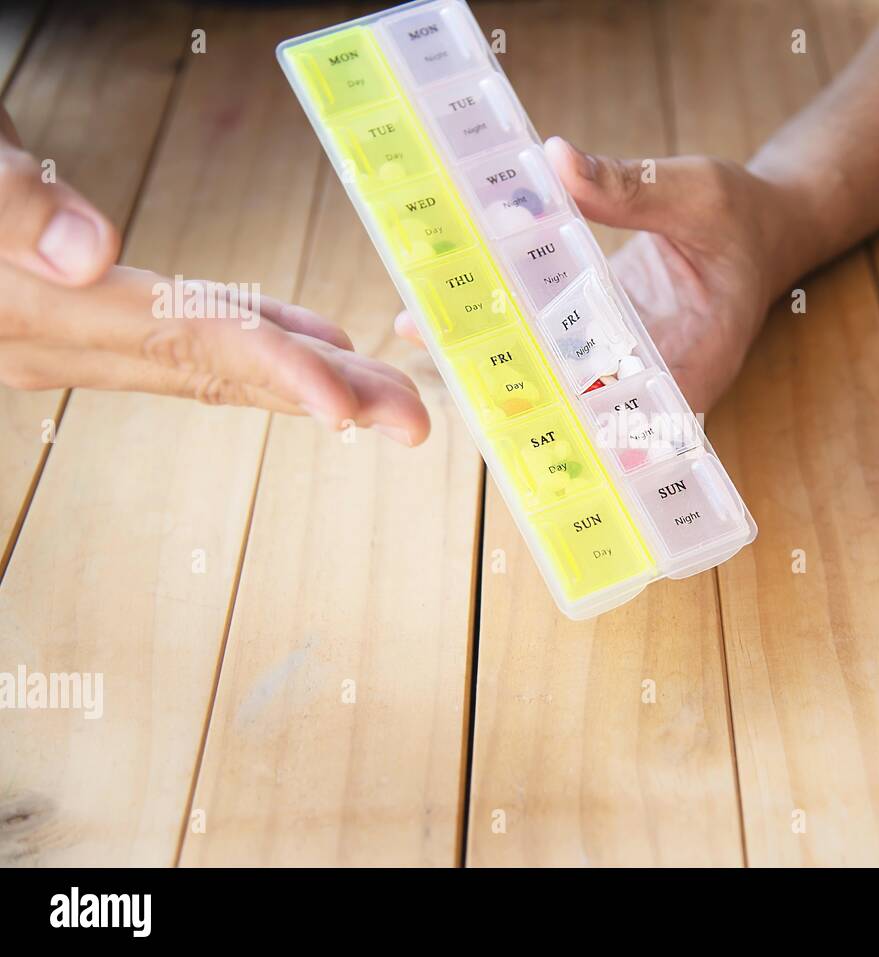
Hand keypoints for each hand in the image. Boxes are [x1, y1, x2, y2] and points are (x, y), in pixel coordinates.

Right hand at [0, 107, 429, 445]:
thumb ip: (3, 206)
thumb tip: (88, 253)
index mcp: (35, 315)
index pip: (182, 345)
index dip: (276, 374)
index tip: (354, 405)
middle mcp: (59, 343)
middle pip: (216, 372)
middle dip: (323, 398)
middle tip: (414, 420)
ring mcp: (64, 339)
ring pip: (204, 364)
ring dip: (300, 379)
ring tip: (381, 394)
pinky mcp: (70, 321)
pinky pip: (174, 341)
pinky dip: (245, 342)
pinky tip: (298, 341)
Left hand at [397, 136, 804, 412]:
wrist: (763, 228)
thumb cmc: (742, 216)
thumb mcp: (695, 192)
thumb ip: (630, 186)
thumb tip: (556, 160)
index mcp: (696, 357)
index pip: (633, 407)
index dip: (575, 414)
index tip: (513, 404)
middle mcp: (658, 377)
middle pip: (582, 401)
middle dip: (510, 384)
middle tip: (441, 361)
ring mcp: (629, 363)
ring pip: (558, 378)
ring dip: (496, 358)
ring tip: (423, 334)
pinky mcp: (607, 342)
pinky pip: (556, 348)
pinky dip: (513, 331)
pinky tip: (459, 310)